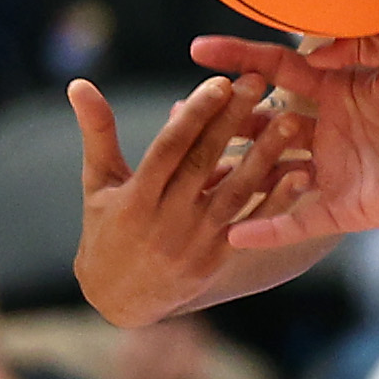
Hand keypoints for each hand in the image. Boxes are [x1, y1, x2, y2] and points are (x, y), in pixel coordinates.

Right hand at [72, 74, 307, 324]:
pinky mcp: (218, 258)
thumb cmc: (106, 228)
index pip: (169, 149)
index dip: (195, 116)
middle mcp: (166, 219)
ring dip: (265, 158)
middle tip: (257, 82)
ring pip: (235, 193)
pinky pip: (252, 226)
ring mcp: (195, 240)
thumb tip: (78, 83)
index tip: (219, 82)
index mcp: (136, 197)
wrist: (120, 297)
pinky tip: (300, 175)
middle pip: (204, 163)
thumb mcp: (98, 182)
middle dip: (232, 121)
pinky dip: (277, 202)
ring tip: (289, 121)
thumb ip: (98, 133)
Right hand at [197, 32, 378, 248]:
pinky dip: (267, 228)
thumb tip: (310, 48)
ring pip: (271, 172)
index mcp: (337, 93)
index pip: (278, 72)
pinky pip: (297, 220)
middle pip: (264, 124)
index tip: (199, 51)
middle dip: (227, 119)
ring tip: (192, 171)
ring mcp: (333, 171)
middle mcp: (328, 132)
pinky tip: (231, 234)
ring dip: (236, 172)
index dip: (240, 59)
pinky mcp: (344, 207)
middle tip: (186, 112)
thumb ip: (358, 40)